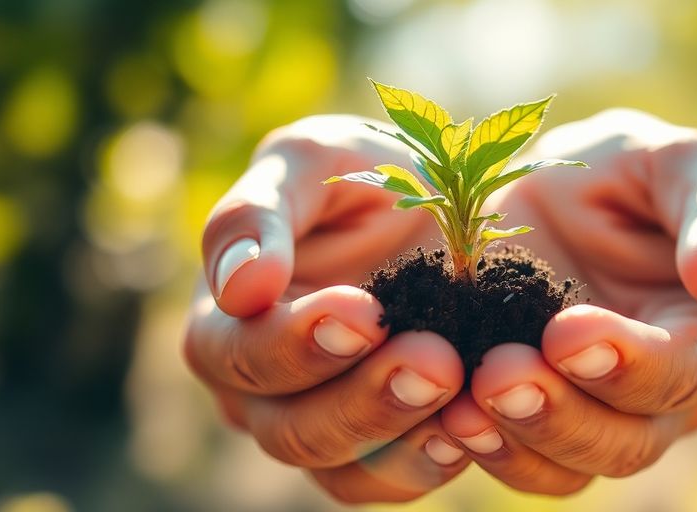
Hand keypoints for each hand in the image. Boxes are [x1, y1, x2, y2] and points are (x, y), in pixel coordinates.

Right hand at [183, 115, 471, 503]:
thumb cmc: (359, 171)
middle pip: (290, 428)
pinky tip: (470, 426)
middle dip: (364, 398)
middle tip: (435, 359)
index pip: (239, 353)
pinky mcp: (379, 446)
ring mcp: (319, 424)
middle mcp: (261, 391)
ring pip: (340, 468)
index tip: (364, 311)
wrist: (436, 200)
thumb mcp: (312, 158)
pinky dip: (428, 461)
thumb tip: (239, 288)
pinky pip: (390, 479)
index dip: (295, 341)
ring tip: (460, 395)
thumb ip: (260, 212)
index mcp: (226, 321)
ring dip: (402, 436)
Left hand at [439, 109, 696, 493]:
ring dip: (518, 442)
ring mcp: (606, 418)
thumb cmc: (618, 168)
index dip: (631, 362)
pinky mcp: (544, 426)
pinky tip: (448, 420)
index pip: (690, 370)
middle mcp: (669, 394)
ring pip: (575, 465)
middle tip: (498, 374)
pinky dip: (487, 450)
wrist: (541, 192)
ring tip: (463, 408)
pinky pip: (525, 464)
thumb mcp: (668, 161)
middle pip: (631, 439)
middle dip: (562, 413)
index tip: (563, 333)